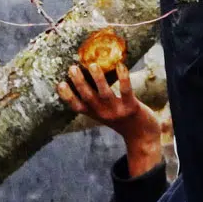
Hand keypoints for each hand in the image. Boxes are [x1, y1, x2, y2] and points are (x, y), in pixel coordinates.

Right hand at [58, 63, 161, 177]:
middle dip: (79, 83)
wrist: (142, 136)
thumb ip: (96, 100)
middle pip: (88, 97)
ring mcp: (117, 111)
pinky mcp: (132, 107)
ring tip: (92, 64)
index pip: (78, 107)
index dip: (68, 96)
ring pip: (105, 93)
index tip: (60, 84)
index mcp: (95, 114)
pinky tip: (120, 65)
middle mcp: (104, 113)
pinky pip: (126, 90)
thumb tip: (87, 75)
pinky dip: (123, 77)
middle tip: (72, 68)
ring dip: (98, 79)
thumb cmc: (122, 119)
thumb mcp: (105, 113)